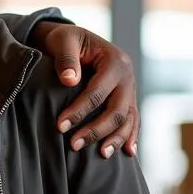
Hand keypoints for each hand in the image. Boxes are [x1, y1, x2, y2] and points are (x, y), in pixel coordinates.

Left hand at [35, 21, 138, 157]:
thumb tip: (70, 80)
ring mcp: (130, 88)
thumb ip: (66, 58)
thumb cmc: (65, 40)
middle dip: (96, 129)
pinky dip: (130, 136)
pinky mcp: (127, 98)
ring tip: (100, 154)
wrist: (73, 39)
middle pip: (117, 109)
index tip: (60, 126)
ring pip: (127, 118)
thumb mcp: (63, 40)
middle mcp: (127, 76)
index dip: (79, 110)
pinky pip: (133, 119)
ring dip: (114, 138)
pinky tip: (127, 152)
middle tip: (73, 145)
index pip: (97, 92)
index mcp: (114, 60)